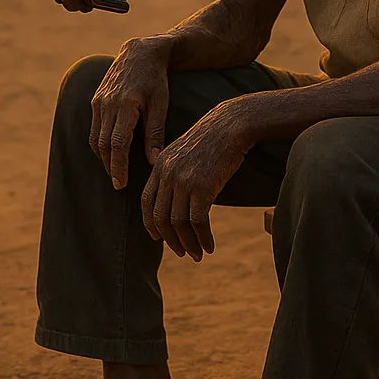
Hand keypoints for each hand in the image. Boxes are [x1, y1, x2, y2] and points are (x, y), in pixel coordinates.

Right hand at [89, 39, 172, 188]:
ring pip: (95, 137)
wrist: (140, 51)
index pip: (118, 143)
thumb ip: (155, 132)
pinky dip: (99, 143)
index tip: (121, 184)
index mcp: (126, 104)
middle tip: (119, 183)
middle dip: (110, 166)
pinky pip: (94, 127)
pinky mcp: (95, 99)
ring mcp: (99, 101)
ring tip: (115, 170)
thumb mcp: (161, 103)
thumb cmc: (156, 78)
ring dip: (103, 156)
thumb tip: (153, 162)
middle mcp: (108, 103)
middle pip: (104, 144)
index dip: (119, 166)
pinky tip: (110, 152)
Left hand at [141, 102, 248, 260]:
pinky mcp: (203, 186)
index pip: (147, 201)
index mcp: (160, 165)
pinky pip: (198, 221)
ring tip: (197, 254)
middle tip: (182, 252)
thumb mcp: (184, 152)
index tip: (158, 238)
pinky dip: (203, 238)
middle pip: (161, 216)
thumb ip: (174, 172)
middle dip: (170, 240)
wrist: (231, 124)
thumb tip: (174, 200)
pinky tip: (210, 246)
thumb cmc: (212, 139)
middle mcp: (168, 173)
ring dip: (188, 243)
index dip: (150, 223)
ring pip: (179, 222)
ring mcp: (184, 180)